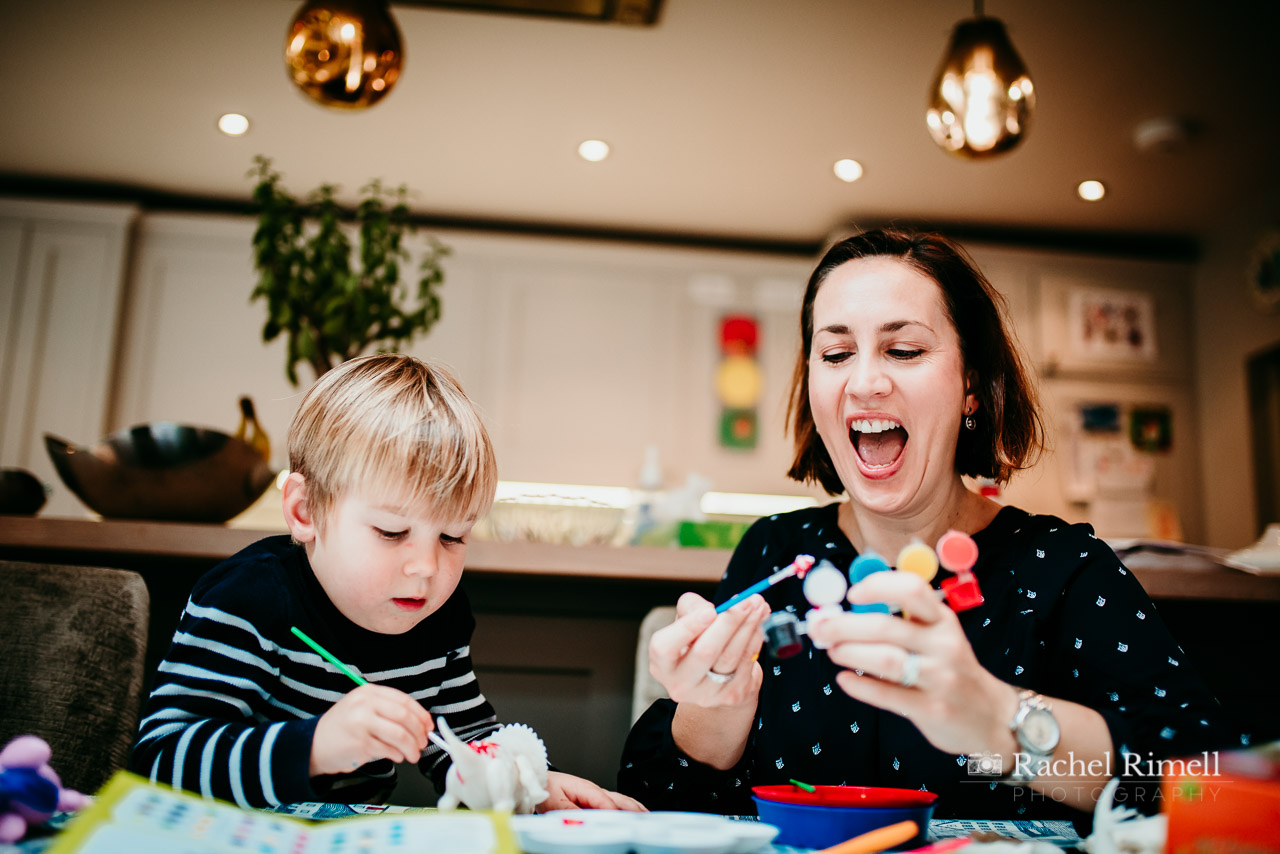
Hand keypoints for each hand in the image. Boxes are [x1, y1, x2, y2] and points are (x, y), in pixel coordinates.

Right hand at [309, 684, 433, 776]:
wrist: (312, 745)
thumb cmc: (341, 729)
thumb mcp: (361, 709)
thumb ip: (386, 711)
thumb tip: (419, 723)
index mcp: (368, 692)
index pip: (403, 700)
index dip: (420, 714)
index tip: (428, 725)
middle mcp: (365, 704)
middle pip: (404, 716)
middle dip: (418, 732)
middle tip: (423, 743)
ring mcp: (362, 723)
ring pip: (399, 734)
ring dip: (411, 747)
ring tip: (412, 754)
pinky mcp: (360, 743)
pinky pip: (388, 750)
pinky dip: (397, 755)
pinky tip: (397, 757)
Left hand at [536, 771, 647, 811]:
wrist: (540, 780)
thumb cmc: (547, 788)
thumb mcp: (554, 801)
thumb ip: (569, 812)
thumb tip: (580, 822)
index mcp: (587, 789)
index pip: (607, 803)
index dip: (618, 814)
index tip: (628, 824)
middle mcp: (595, 792)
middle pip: (621, 800)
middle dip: (636, 810)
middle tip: (648, 821)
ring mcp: (598, 795)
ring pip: (622, 801)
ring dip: (635, 808)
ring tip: (647, 818)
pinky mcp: (596, 800)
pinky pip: (616, 804)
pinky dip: (629, 808)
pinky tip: (634, 814)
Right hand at [648, 591, 768, 707]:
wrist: (713, 680)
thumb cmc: (694, 643)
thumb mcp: (683, 623)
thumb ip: (691, 608)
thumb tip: (713, 609)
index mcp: (661, 664)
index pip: (666, 647)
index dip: (687, 628)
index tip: (710, 610)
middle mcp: (680, 684)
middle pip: (705, 652)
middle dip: (728, 623)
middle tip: (745, 602)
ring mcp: (708, 694)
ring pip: (730, 656)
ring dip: (748, 626)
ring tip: (758, 604)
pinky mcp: (732, 695)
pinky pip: (746, 662)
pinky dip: (756, 637)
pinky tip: (761, 619)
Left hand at [807, 571, 1016, 755]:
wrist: (990, 717)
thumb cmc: (951, 670)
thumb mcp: (937, 637)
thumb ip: (901, 622)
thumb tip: (845, 611)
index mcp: (942, 620)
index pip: (912, 589)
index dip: (878, 586)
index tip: (853, 593)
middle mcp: (943, 644)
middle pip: (886, 626)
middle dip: (844, 626)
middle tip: (821, 629)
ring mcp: (940, 678)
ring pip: (885, 660)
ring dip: (849, 653)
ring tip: (833, 652)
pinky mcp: (932, 709)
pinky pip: (887, 695)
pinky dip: (859, 686)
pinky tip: (845, 679)